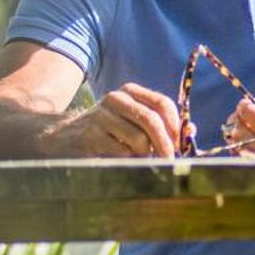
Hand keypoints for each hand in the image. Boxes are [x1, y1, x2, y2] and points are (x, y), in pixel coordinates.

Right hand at [42, 83, 182, 156]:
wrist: (64, 138)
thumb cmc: (107, 133)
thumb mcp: (132, 123)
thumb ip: (160, 125)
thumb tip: (190, 130)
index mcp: (129, 92)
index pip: (162, 103)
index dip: (175, 125)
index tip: (180, 144)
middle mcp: (115, 99)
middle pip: (151, 120)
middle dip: (165, 144)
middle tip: (169, 161)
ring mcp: (101, 116)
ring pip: (138, 139)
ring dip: (145, 155)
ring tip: (141, 161)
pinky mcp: (90, 135)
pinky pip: (121, 152)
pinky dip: (128, 161)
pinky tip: (122, 160)